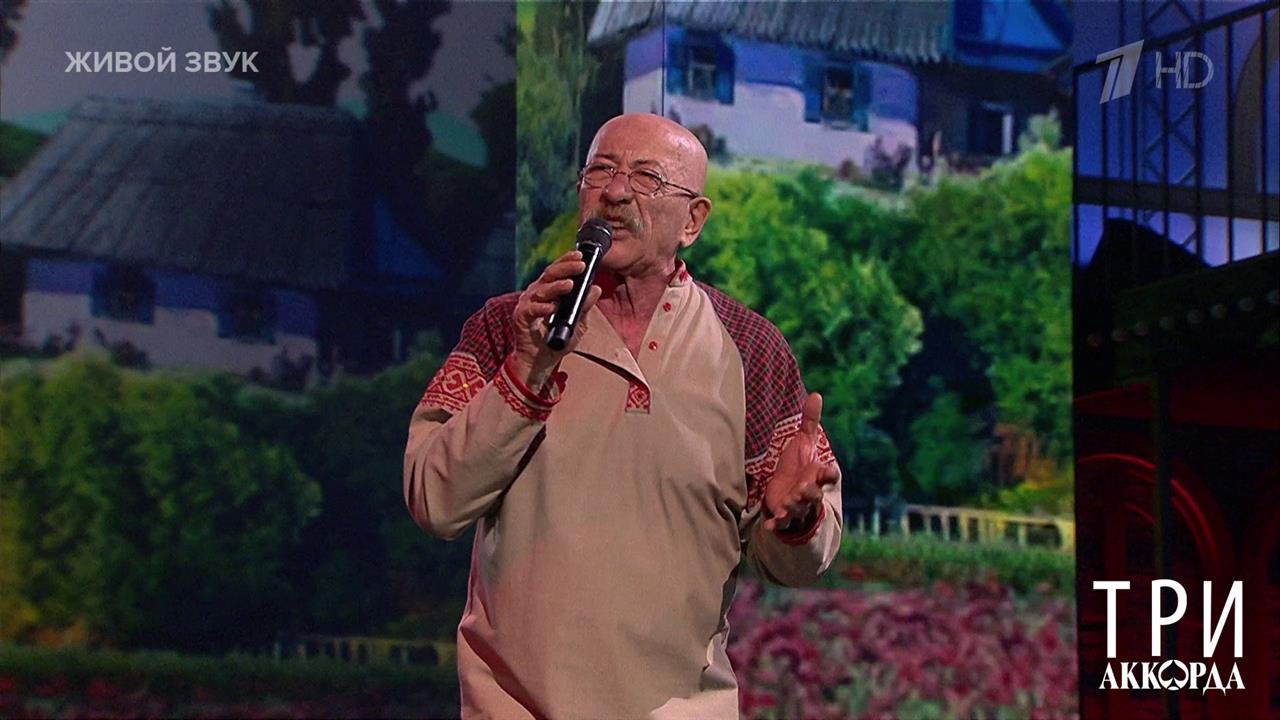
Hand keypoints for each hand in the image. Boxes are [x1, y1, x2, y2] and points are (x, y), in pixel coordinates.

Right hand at [509, 250, 602, 389]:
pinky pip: (531, 309)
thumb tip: (596, 289)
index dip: (567, 261)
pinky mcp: (521, 317)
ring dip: (556, 287)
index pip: (558, 271)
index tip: (581, 256)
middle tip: (579, 265)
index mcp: (549, 290)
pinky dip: (542, 307)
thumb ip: (585, 307)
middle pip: (550, 274)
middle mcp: (537, 293)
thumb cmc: (557, 340)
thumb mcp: (577, 323)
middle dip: (565, 268)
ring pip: (542, 289)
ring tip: (570, 285)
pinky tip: (552, 308)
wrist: (540, 360)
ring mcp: (528, 304)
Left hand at [763, 393, 838, 531]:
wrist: (788, 492)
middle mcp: (810, 491)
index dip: (829, 474)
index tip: (828, 472)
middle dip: (810, 492)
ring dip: (794, 506)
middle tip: (804, 488)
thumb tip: (816, 394)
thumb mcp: (803, 443)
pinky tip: (770, 526)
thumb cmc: (799, 466)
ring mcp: (798, 505)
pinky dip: (777, 525)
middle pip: (815, 495)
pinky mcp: (784, 515)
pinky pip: (782, 523)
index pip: (829, 475)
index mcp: (817, 474)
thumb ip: (810, 421)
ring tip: (787, 503)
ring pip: (800, 508)